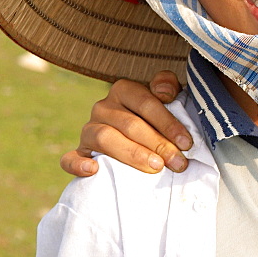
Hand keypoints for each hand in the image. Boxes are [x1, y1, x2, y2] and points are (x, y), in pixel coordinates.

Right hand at [59, 71, 192, 175]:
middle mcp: (103, 107)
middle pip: (130, 124)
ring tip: (156, 167)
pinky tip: (94, 170)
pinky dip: (78, 165)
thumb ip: (167, 86)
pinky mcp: (80, 152)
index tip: (187, 143)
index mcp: (124, 90)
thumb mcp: (167, 97)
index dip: (168, 123)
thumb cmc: (156, 117)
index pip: (146, 103)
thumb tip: (164, 92)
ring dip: (133, 154)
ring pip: (105, 138)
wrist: (136, 137)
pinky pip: (70, 158)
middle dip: (158, 144)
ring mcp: (88, 130)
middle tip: (178, 162)